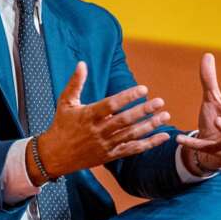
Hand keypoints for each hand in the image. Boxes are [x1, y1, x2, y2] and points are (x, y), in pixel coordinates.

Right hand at [32, 61, 171, 181]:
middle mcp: (98, 131)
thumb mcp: (65, 102)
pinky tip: (163, 136)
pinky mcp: (110, 155)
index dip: (128, 97)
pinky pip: (133, 149)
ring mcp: (105, 145)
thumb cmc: (61, 125)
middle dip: (143, 111)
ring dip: (150, 125)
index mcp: (88, 116)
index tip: (143, 89)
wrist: (55, 155)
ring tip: (165, 115)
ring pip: (131, 135)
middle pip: (124, 120)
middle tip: (159, 101)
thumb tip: (82, 64)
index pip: (111, 105)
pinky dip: (149, 144)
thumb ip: (75, 83)